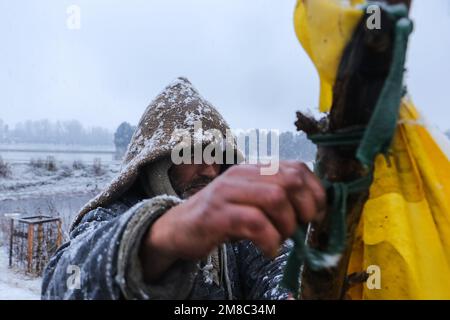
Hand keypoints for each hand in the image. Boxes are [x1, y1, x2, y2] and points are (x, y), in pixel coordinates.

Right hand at [139, 161, 325, 281]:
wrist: (178, 228)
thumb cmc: (222, 217)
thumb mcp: (252, 202)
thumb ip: (278, 199)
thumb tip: (314, 209)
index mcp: (254, 169)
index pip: (297, 168)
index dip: (316, 191)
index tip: (318, 213)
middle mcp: (242, 174)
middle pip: (290, 180)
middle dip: (305, 208)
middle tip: (301, 228)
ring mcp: (227, 192)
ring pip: (275, 199)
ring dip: (287, 226)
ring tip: (280, 239)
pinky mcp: (216, 214)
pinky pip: (255, 223)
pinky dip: (270, 241)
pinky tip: (268, 250)